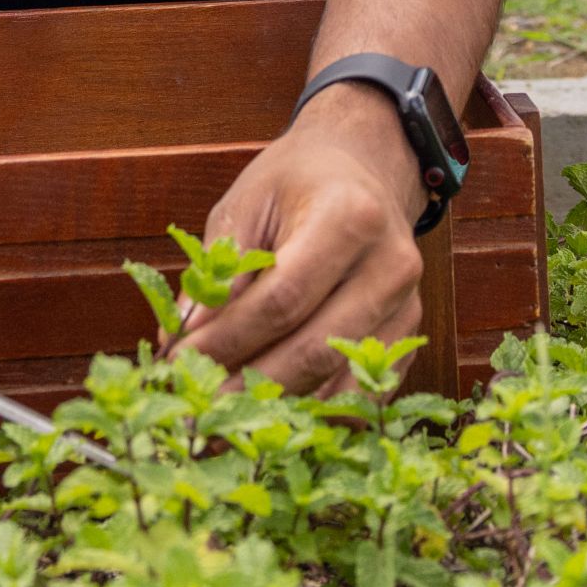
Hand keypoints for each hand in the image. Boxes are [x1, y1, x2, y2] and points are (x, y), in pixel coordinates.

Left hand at [170, 89, 423, 393]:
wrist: (364, 167)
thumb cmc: (296, 181)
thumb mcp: (248, 202)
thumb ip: (218, 270)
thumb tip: (182, 339)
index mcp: (348, 216)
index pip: (282, 298)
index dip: (228, 339)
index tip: (178, 361)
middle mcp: (389, 264)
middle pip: (314, 348)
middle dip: (247, 383)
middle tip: (196, 404)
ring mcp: (407, 304)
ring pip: (339, 381)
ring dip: (278, 407)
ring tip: (224, 419)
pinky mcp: (408, 335)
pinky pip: (362, 393)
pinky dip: (314, 411)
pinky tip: (271, 416)